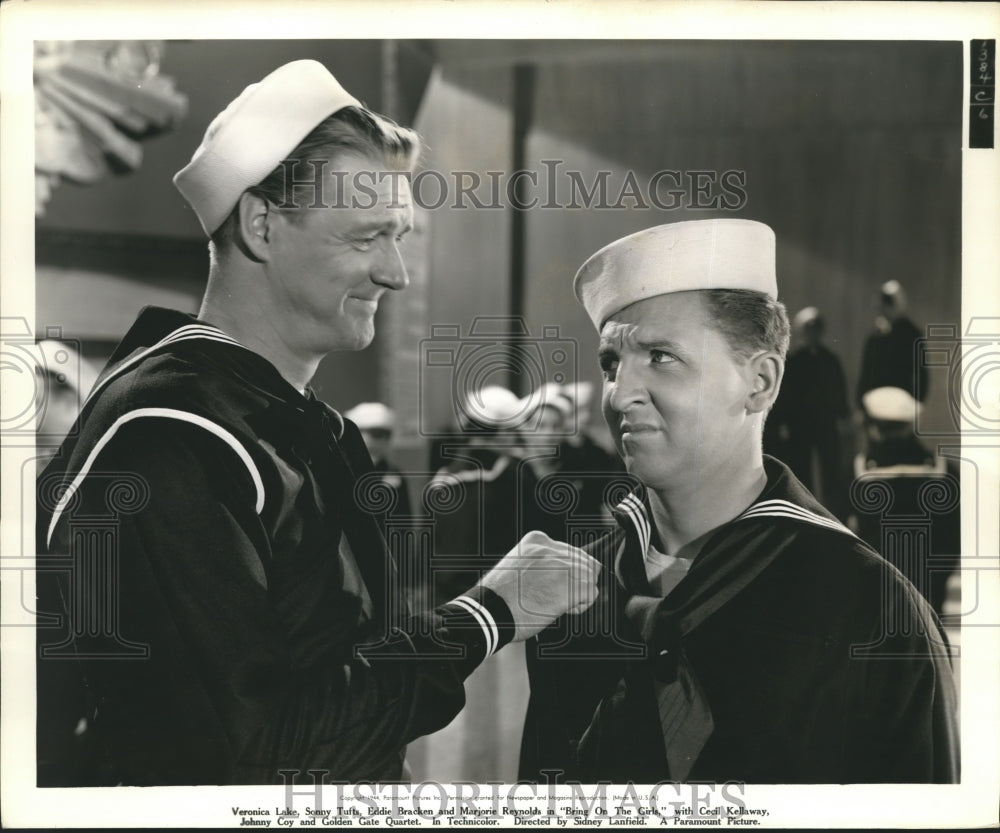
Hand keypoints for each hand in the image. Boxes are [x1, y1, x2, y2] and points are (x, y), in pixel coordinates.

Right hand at [477, 530, 600, 641]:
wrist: (490, 612)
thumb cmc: (502, 596)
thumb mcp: (518, 564)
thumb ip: (542, 561)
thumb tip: (567, 569)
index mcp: (537, 540)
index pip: (571, 551)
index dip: (568, 571)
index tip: (554, 584)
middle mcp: (551, 549)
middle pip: (585, 562)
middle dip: (577, 580)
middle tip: (558, 595)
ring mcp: (561, 566)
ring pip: (590, 576)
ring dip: (579, 593)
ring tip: (559, 603)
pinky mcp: (568, 587)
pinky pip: (591, 593)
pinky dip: (582, 604)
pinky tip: (564, 609)